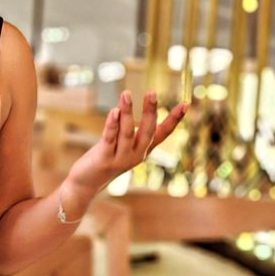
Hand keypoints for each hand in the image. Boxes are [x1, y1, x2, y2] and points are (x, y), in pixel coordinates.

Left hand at [66, 90, 187, 195]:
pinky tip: (114, 111)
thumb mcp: (122, 144)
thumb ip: (128, 130)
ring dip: (127, 112)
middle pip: (148, 131)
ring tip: (126, 93)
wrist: (87, 183)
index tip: (186, 104)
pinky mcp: (104, 159)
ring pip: (127, 133)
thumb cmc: (106, 159)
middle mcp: (136, 154)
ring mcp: (121, 158)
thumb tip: (129, 107)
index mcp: (143, 149)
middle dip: (150, 111)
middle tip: (152, 92)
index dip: (174, 119)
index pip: (163, 133)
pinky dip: (112, 125)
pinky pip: (110, 139)